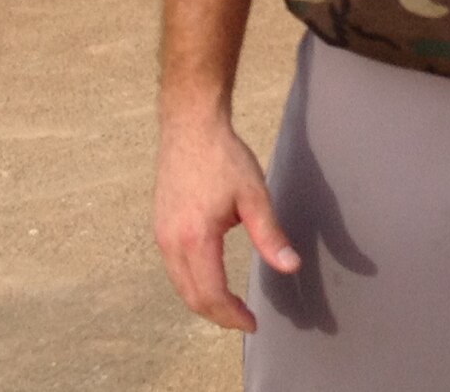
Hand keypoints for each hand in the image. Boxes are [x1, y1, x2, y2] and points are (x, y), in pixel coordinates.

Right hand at [154, 111, 299, 330]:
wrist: (190, 126)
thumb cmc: (222, 157)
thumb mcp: (254, 196)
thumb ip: (270, 236)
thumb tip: (290, 266)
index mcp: (195, 238)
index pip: (211, 294)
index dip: (232, 315)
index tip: (251, 323)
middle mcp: (171, 242)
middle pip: (191, 296)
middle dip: (218, 315)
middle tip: (243, 320)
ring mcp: (161, 234)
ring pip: (179, 284)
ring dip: (203, 300)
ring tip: (230, 305)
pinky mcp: (160, 225)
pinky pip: (173, 268)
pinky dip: (191, 283)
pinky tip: (210, 278)